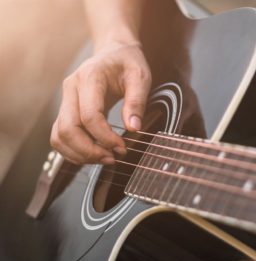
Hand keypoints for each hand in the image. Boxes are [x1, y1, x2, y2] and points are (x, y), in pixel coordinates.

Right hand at [50, 42, 151, 164]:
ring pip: (59, 135)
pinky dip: (73, 150)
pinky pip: (60, 135)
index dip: (104, 137)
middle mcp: (71, 88)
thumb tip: (134, 128)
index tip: (122, 148)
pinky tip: (93, 154)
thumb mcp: (141, 77)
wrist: (114, 51)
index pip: (89, 115)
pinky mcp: (65, 109)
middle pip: (68, 128)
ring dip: (80, 154)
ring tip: (105, 159)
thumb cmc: (128, 63)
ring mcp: (65, 99)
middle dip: (90, 150)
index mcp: (90, 77)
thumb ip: (137, 102)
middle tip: (113, 159)